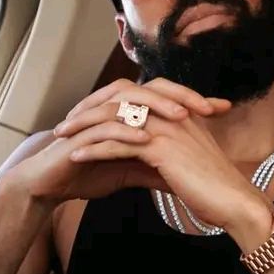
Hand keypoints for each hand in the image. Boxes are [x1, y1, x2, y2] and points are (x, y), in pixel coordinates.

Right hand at [5, 79, 230, 204]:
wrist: (50, 184)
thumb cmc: (89, 171)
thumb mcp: (132, 171)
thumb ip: (158, 168)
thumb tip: (190, 177)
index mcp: (128, 112)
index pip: (165, 96)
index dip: (193, 100)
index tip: (222, 108)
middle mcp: (114, 108)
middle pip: (150, 89)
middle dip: (180, 96)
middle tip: (206, 107)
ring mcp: (96, 117)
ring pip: (129, 102)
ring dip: (156, 108)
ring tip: (182, 117)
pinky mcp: (81, 133)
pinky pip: (106, 127)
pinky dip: (127, 131)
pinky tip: (146, 138)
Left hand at [55, 94, 272, 233]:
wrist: (234, 200)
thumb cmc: (215, 185)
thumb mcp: (190, 159)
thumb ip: (171, 149)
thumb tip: (149, 155)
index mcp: (179, 111)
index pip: (135, 95)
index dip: (107, 103)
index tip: (86, 115)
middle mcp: (172, 114)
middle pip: (119, 99)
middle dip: (88, 109)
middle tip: (66, 122)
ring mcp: (166, 129)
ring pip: (114, 118)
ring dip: (83, 127)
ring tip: (61, 137)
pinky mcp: (160, 149)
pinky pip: (118, 143)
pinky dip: (93, 149)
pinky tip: (75, 157)